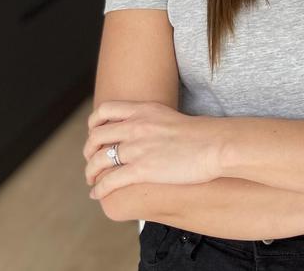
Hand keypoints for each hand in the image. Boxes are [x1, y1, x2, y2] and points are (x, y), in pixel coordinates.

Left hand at [83, 100, 221, 200]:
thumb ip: (153, 122)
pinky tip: (97, 195)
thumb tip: (148, 133)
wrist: (214, 145)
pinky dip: (99, 189)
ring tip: (92, 181)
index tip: (94, 135)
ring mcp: (137, 147)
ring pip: (98, 159)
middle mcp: (136, 126)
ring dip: (90, 172)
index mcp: (143, 110)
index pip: (105, 110)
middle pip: (97, 136)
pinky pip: (110, 180)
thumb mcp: (171, 118)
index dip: (93, 124)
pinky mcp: (142, 169)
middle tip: (91, 161)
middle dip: (89, 151)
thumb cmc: (200, 135)